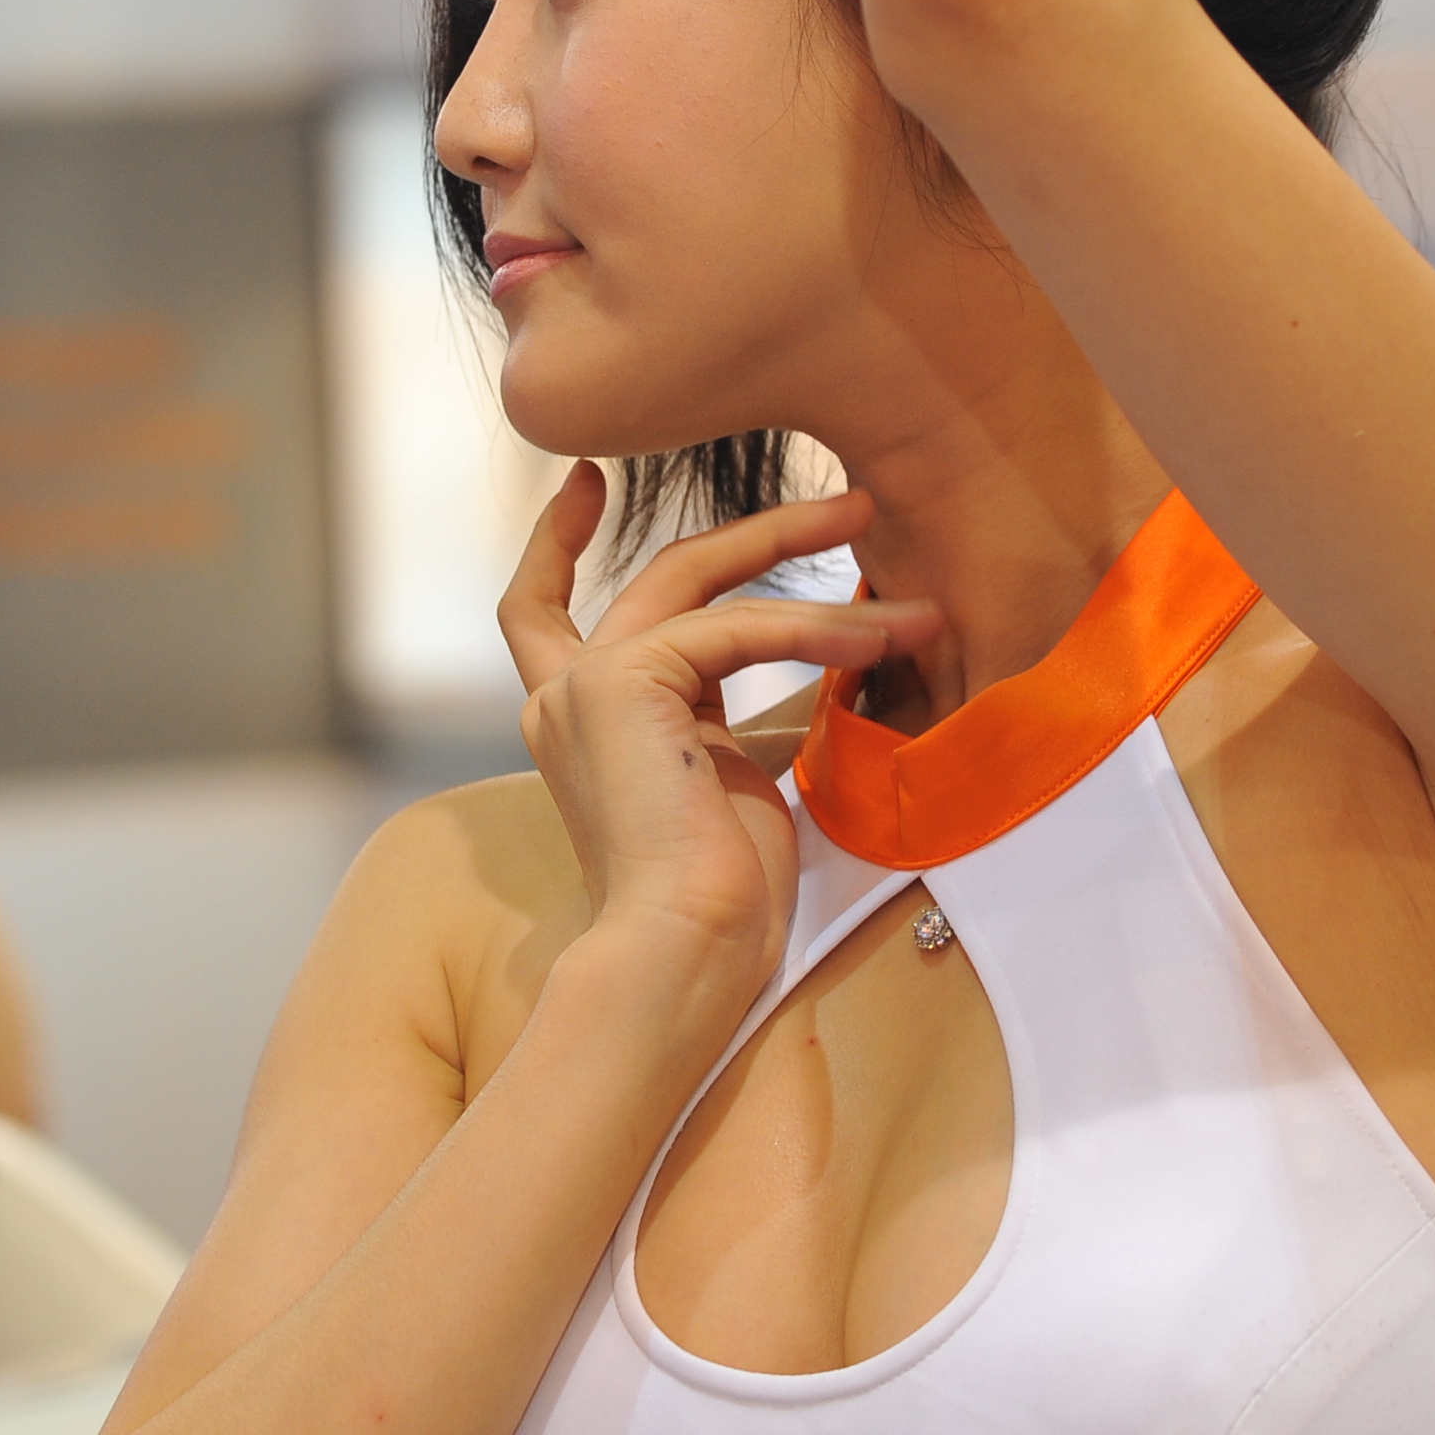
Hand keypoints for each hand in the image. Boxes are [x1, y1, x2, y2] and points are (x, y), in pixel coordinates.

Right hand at [500, 467, 938, 1019]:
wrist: (684, 952)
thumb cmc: (720, 897)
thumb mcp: (738, 780)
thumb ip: (753, 720)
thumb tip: (830, 673)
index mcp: (581, 723)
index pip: (539, 612)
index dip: (556, 542)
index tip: (587, 481)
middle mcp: (563, 697)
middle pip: (658, 574)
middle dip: (759, 529)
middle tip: (850, 505)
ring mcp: (582, 686)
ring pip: (700, 585)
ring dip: (806, 565)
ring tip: (895, 562)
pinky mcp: (620, 682)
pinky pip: (733, 629)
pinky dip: (812, 629)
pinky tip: (879, 642)